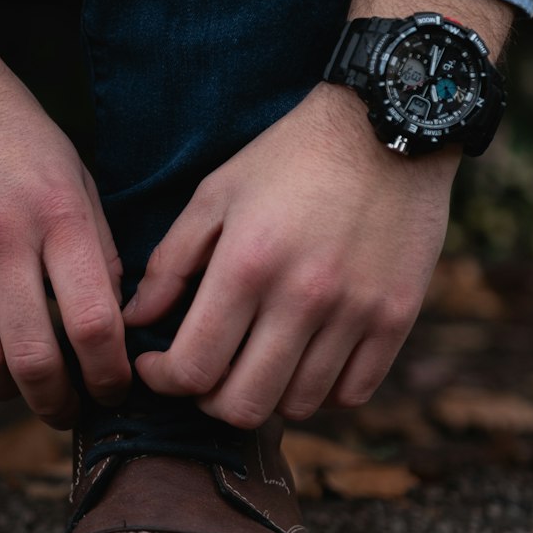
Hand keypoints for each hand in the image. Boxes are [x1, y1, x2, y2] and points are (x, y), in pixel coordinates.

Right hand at [0, 0, 128, 427]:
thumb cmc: (17, 136)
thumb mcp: (76, 178)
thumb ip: (96, 249)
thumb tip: (111, 325)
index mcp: (59, 216)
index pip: (94, 323)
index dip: (110, 375)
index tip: (114, 390)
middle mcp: (3, 236)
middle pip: (34, 357)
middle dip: (58, 403)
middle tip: (68, 411)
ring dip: (2, 392)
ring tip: (18, 390)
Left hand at [125, 0, 513, 428]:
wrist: (387, 126)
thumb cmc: (289, 158)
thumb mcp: (216, 194)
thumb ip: (170, 262)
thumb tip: (135, 320)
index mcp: (247, 265)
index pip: (193, 368)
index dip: (163, 380)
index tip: (157, 366)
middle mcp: (302, 297)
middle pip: (242, 405)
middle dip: (208, 401)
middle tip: (204, 373)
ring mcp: (355, 313)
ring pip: (297, 406)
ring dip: (266, 395)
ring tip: (255, 362)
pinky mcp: (397, 318)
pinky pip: (352, 394)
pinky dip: (321, 391)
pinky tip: (304, 361)